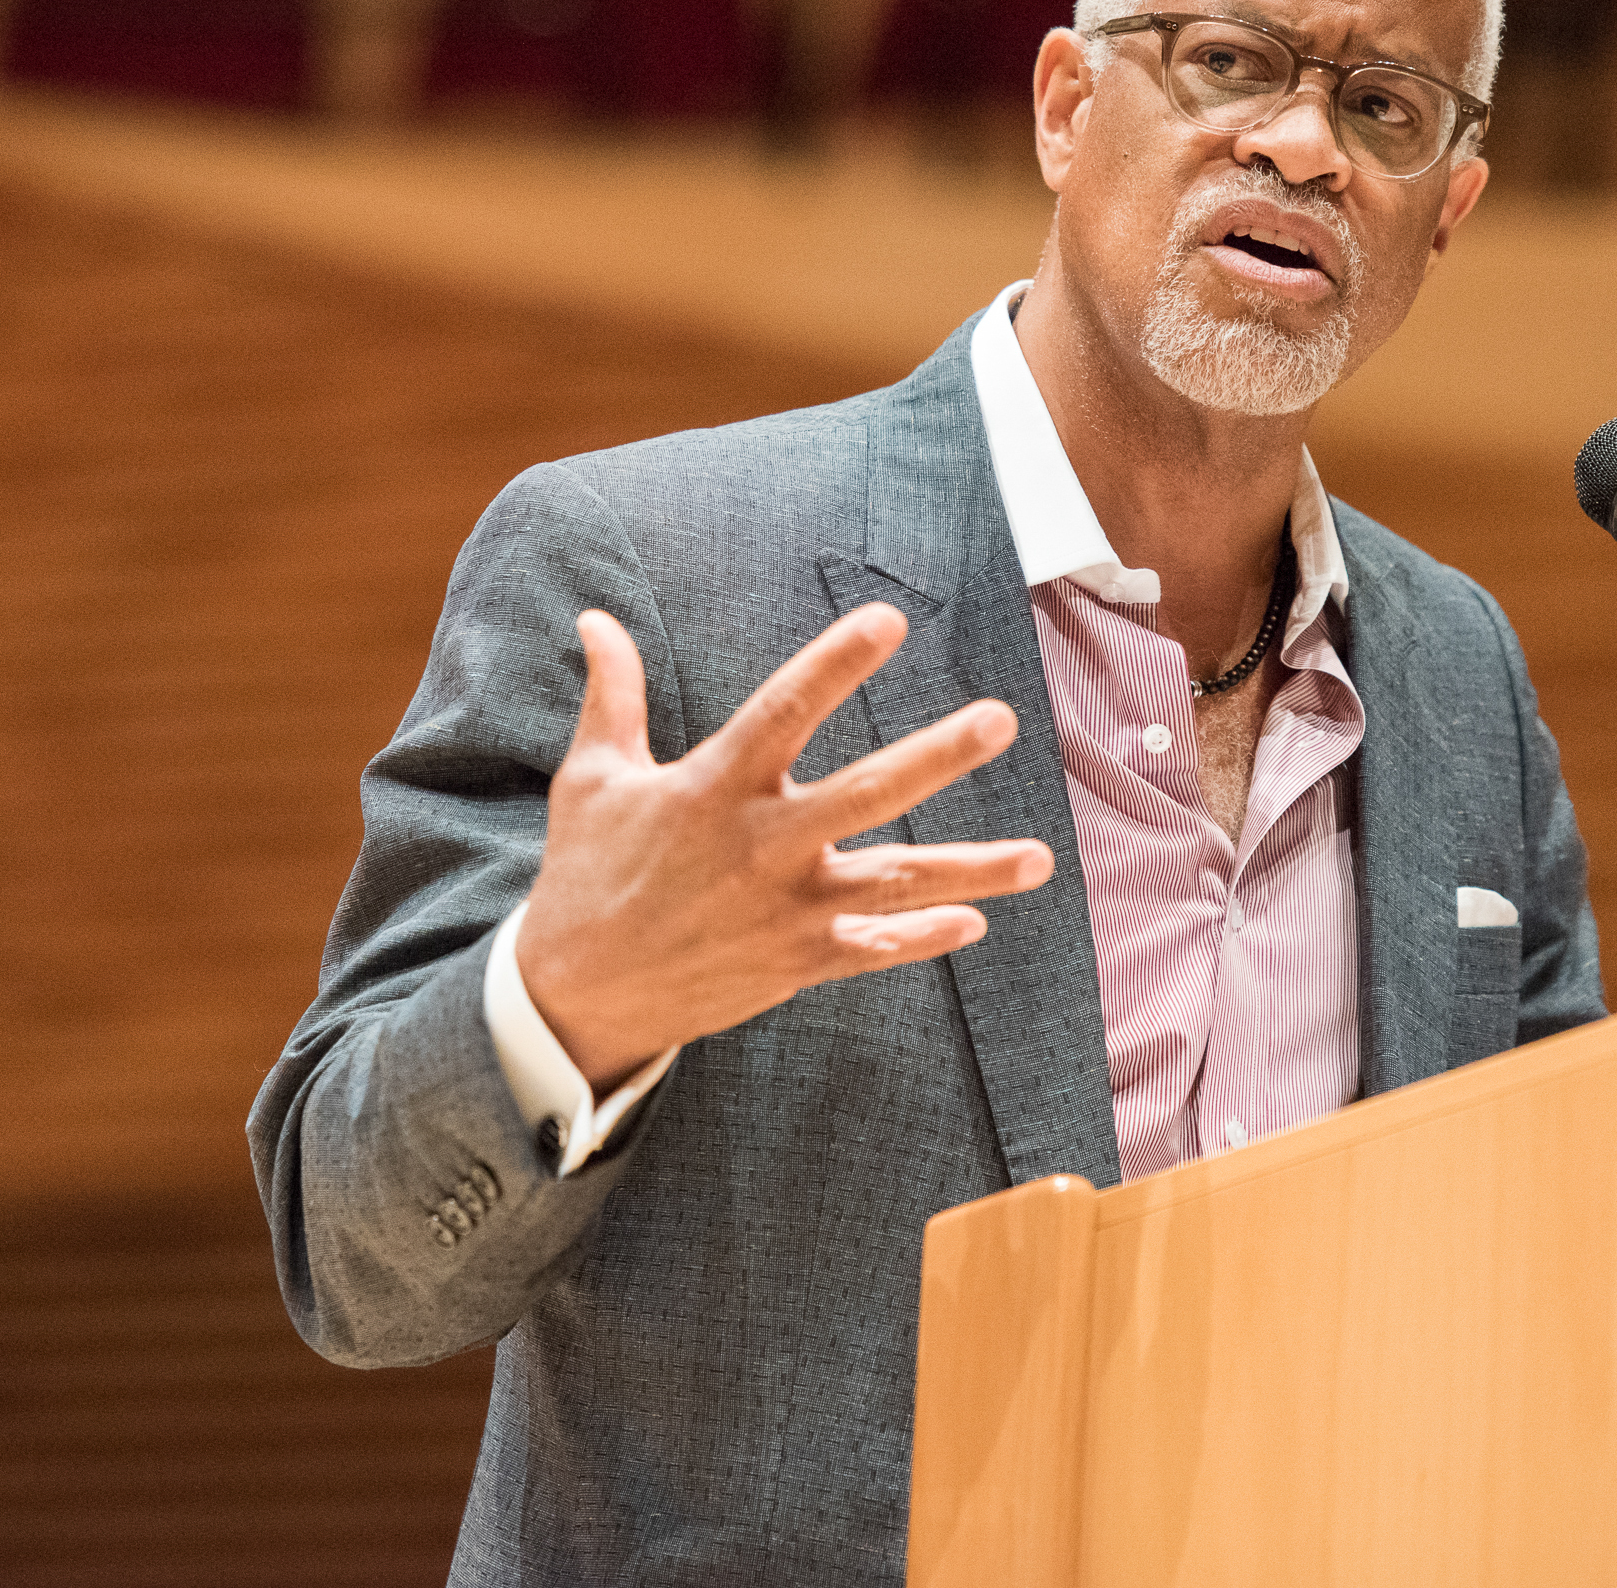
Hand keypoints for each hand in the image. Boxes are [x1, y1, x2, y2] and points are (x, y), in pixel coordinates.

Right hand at [515, 603, 1053, 1090]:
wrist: (575, 997)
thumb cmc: (586, 875)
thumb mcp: (593, 778)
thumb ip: (612, 694)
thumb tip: (595, 618)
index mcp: (714, 787)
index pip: (785, 708)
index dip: (837, 662)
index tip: (890, 620)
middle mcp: (761, 845)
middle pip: (866, 793)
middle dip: (938, 755)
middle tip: (1001, 720)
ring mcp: (785, 908)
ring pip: (895, 881)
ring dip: (972, 871)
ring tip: (1041, 859)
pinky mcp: (793, 961)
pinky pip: (873, 948)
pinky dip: (923, 938)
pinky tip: (975, 923)